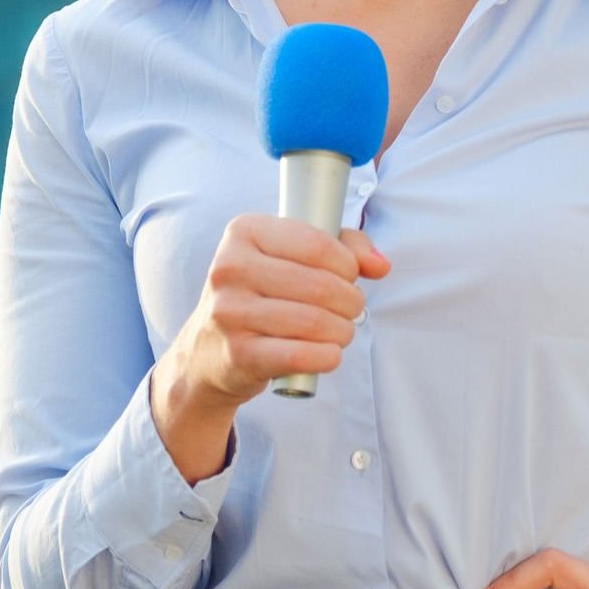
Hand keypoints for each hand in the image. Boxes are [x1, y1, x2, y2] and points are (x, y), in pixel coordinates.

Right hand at [162, 214, 389, 409]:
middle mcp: (229, 268)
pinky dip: (327, 356)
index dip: (348, 265)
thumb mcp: (292, 256)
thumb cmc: (261, 294)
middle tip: (350, 309)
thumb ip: (344, 247)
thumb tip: (380, 265)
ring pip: (315, 321)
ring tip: (341, 330)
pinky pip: (301, 354)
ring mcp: (229, 312)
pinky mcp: (237, 353)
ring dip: (342, 330)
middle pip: (321, 285)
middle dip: (350, 301)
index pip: (318, 244)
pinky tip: (329, 352)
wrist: (208, 351)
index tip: (349, 277)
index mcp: (244, 232)